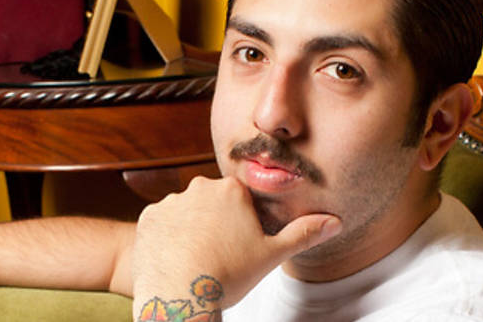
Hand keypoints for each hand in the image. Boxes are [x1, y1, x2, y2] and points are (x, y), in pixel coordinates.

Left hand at [131, 176, 340, 319]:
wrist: (179, 294)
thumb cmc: (227, 274)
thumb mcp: (271, 255)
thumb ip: (303, 234)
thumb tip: (334, 222)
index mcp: (232, 191)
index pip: (241, 201)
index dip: (243, 225)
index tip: (240, 245)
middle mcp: (199, 187)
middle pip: (213, 204)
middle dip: (217, 224)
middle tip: (220, 255)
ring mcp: (171, 201)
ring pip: (187, 213)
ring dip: (191, 230)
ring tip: (196, 259)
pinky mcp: (148, 217)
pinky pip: (162, 223)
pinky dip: (168, 238)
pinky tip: (176, 257)